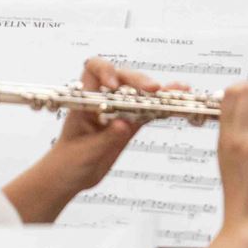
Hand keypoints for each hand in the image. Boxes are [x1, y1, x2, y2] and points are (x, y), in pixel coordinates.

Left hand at [49, 57, 166, 188]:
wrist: (69, 177)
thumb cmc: (68, 161)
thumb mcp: (86, 153)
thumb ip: (105, 138)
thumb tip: (124, 124)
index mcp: (85, 101)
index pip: (93, 70)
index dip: (106, 71)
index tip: (114, 86)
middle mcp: (103, 101)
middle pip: (123, 79)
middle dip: (139, 81)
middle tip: (153, 89)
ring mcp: (118, 112)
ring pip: (139, 93)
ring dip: (159, 91)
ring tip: (179, 90)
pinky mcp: (130, 124)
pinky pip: (148, 111)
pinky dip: (162, 107)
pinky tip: (177, 104)